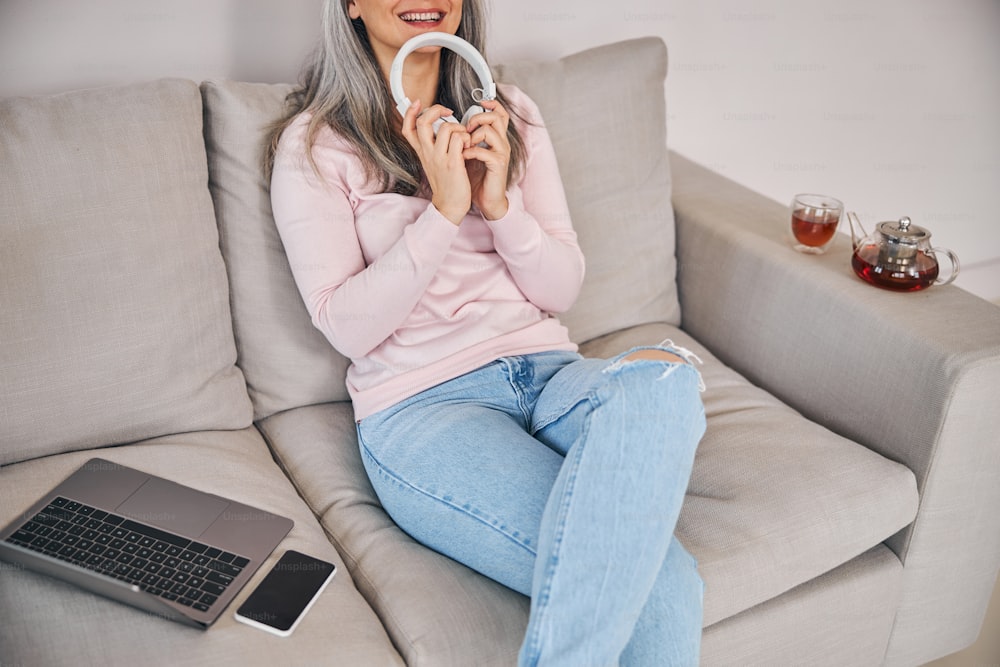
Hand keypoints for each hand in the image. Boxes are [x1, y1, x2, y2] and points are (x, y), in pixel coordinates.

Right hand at [401, 99, 471, 224]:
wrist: (450, 205)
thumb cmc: (446, 182)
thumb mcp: (434, 162)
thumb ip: (434, 146)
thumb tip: (440, 128)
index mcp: (422, 152)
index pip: (408, 128)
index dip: (410, 112)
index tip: (418, 102)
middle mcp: (428, 153)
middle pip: (423, 122)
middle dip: (436, 109)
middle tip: (448, 112)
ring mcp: (439, 158)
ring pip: (446, 128)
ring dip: (459, 128)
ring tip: (464, 138)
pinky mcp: (452, 163)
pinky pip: (459, 139)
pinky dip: (466, 138)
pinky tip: (468, 147)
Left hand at [463, 99, 510, 220]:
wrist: (486, 200)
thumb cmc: (477, 177)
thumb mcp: (469, 153)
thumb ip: (465, 139)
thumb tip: (450, 125)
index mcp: (495, 138)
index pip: (499, 113)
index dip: (492, 104)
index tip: (479, 102)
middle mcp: (501, 143)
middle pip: (497, 117)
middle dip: (478, 118)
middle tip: (466, 128)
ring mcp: (501, 153)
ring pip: (490, 131)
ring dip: (473, 135)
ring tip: (464, 145)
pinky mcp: (498, 165)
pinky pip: (484, 151)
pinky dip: (471, 152)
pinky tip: (463, 158)